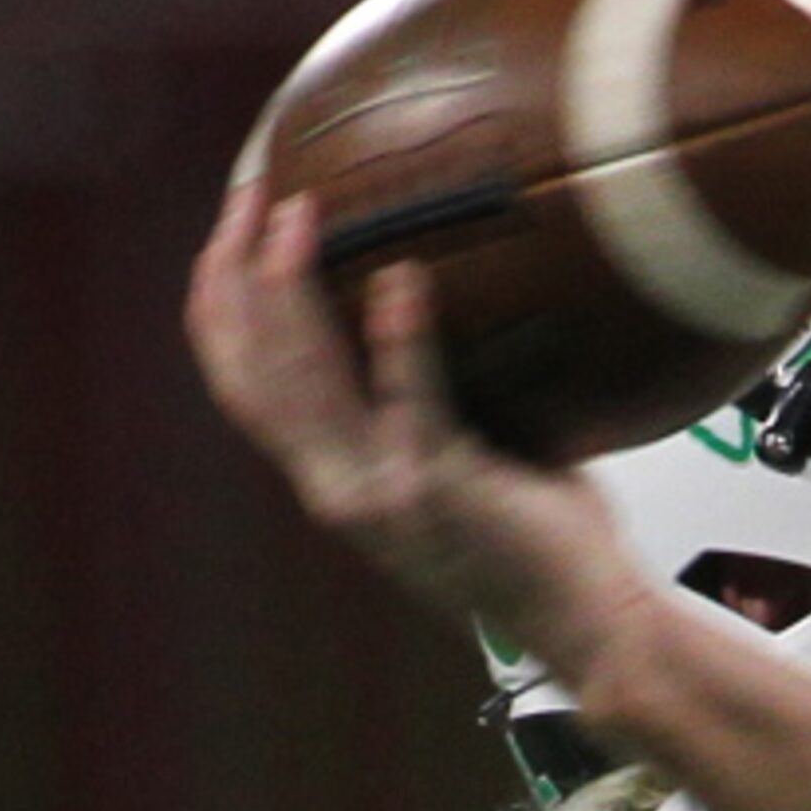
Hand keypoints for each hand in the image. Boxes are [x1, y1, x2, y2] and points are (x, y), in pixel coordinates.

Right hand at [184, 181, 658, 697]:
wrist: (588, 620)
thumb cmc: (543, 536)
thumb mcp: (462, 457)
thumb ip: (428, 397)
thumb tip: (443, 296)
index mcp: (332, 478)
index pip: (243, 382)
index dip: (222, 300)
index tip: (231, 223)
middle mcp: (336, 489)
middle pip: (253, 368)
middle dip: (238, 271)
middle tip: (254, 190)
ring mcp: (381, 493)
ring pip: (305, 377)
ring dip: (297, 287)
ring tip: (306, 213)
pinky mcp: (439, 488)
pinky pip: (411, 398)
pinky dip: (403, 337)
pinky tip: (404, 279)